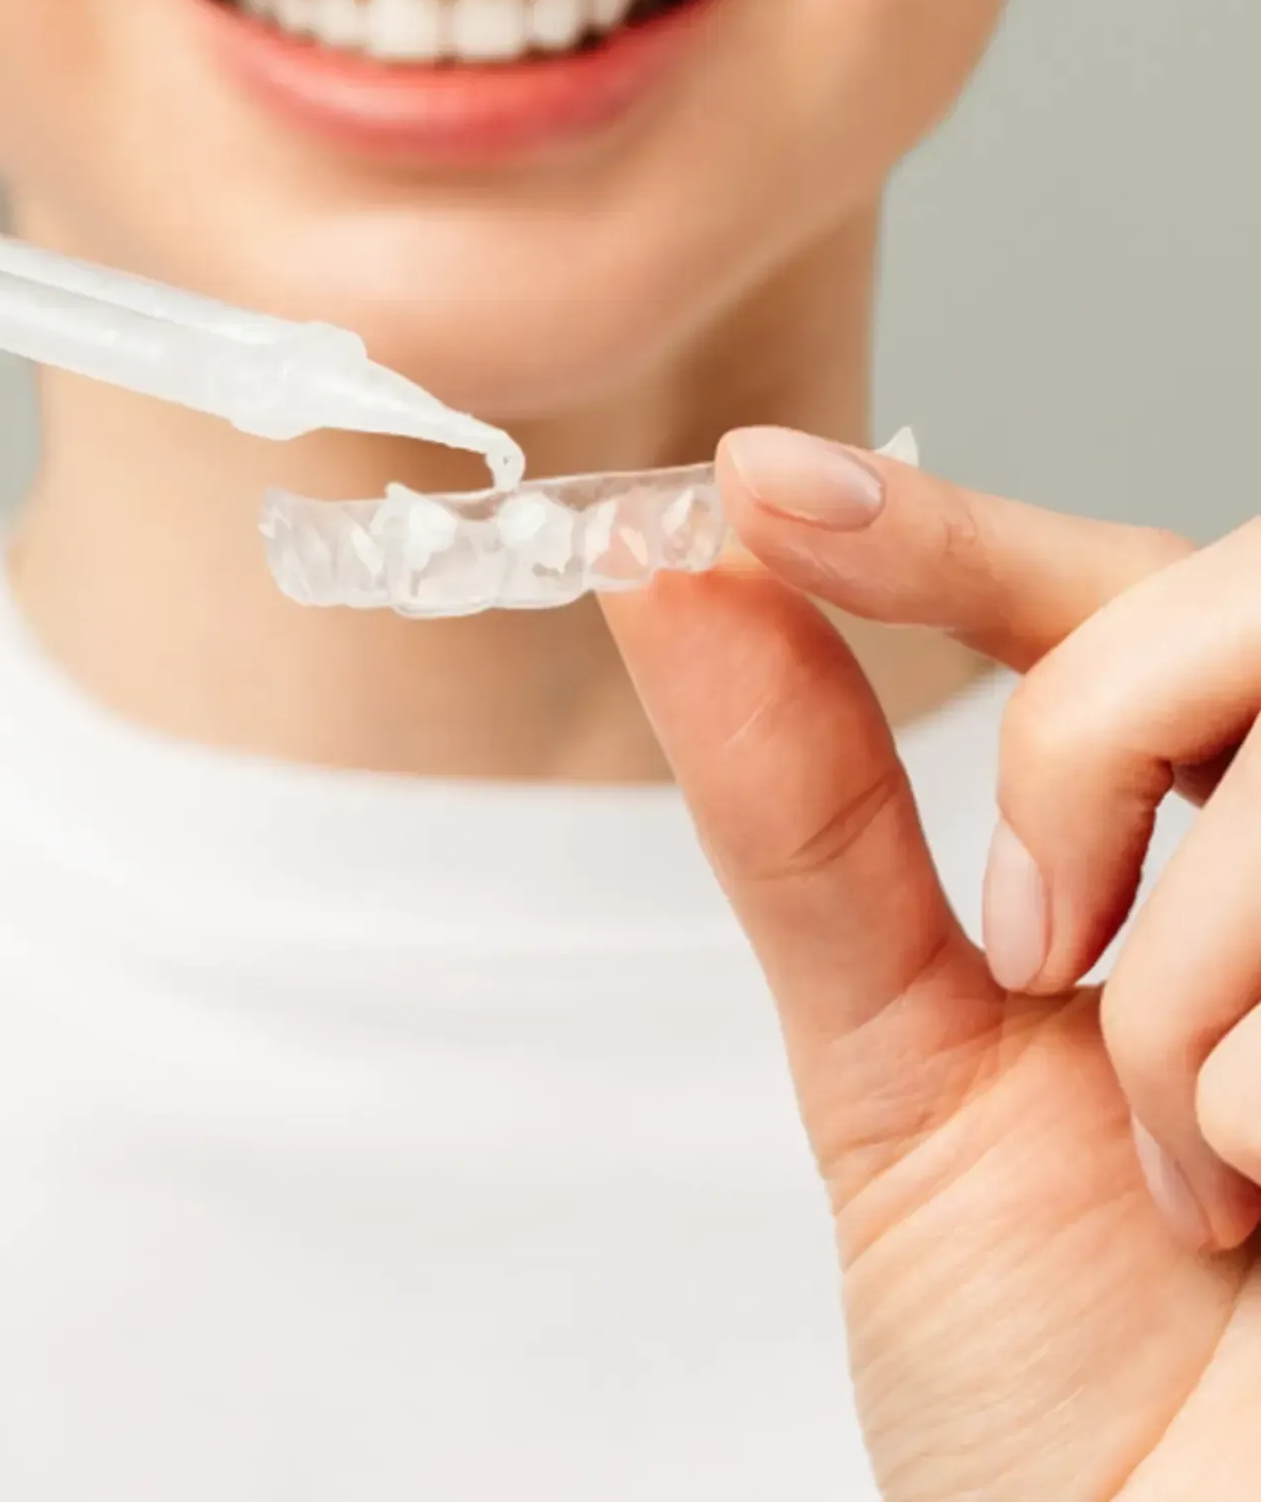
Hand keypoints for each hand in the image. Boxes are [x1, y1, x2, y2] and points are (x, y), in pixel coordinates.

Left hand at [602, 428, 1260, 1501]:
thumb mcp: (902, 1069)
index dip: (941, 524)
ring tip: (1188, 1170)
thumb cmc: (1055, 1382)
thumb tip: (666, 578)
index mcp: (1191, 851)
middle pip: (1239, 598)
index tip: (757, 488)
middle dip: (1091, 730)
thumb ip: (807, 817)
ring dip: (1186, 984)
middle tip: (1031, 942)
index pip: (1107, 594)